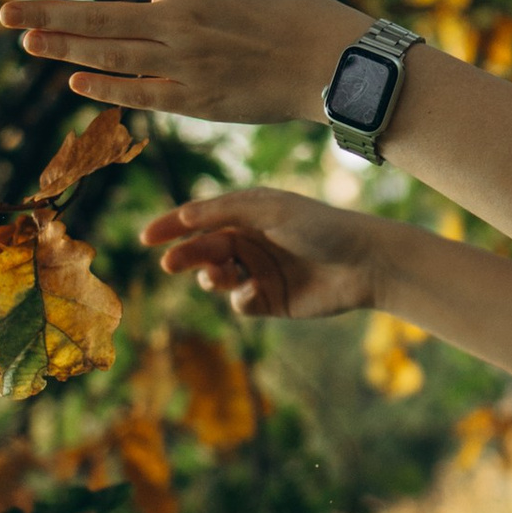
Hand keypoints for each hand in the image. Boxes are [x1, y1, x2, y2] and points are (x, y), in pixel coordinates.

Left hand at [2, 0, 357, 124]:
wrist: (334, 63)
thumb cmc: (301, 10)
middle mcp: (179, 17)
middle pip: (97, 14)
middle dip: (46, 13)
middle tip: (6, 12)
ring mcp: (183, 60)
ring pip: (108, 54)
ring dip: (63, 49)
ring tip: (28, 43)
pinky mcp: (195, 98)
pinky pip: (138, 92)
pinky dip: (104, 87)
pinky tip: (75, 81)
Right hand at [139, 186, 383, 322]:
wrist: (365, 264)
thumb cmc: (321, 228)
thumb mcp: (270, 209)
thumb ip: (225, 211)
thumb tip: (184, 216)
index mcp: (250, 213)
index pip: (201, 218)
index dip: (172, 227)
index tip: (147, 238)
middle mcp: (251, 241)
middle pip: (204, 249)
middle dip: (186, 256)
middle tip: (171, 264)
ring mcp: (260, 271)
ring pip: (218, 278)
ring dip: (211, 277)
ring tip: (218, 276)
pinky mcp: (271, 301)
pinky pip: (241, 302)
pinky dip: (242, 298)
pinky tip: (257, 292)